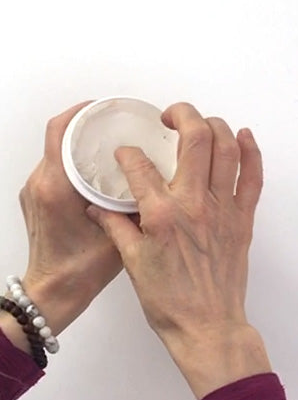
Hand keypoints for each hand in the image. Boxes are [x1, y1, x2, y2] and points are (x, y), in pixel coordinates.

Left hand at [0, 102, 122, 355]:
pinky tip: (100, 167)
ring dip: (80, 142)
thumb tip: (160, 177)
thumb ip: (136, 202)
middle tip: (117, 121)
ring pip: (56, 152)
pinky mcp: (38, 200)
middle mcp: (40, 184)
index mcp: (56, 186)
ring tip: (113, 141)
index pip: (60, 131)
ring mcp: (35, 192)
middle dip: (86, 124)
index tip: (106, 106)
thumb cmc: (82, 269)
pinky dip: (75, 158)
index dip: (81, 112)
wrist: (53, 293)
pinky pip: (54, 167)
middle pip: (58, 137)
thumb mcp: (120, 230)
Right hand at [87, 103, 269, 399]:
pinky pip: (254, 176)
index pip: (140, 167)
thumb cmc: (169, 300)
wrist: (207, 325)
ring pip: (227, 149)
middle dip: (182, 116)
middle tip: (169, 116)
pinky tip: (244, 135)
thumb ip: (116, 227)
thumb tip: (98, 206)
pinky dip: (252, 151)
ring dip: (216, 126)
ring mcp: (224, 208)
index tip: (125, 153)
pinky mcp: (244, 218)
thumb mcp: (132, 263)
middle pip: (195, 140)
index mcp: (162, 215)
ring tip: (201, 123)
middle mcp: (195, 204)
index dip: (129, 154)